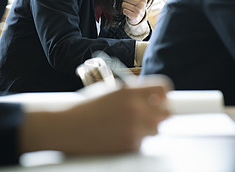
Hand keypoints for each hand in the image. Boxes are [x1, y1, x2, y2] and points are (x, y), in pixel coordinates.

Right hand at [19, 83, 170, 154]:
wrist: (67, 127)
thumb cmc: (86, 108)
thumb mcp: (110, 91)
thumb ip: (133, 92)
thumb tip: (153, 97)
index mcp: (129, 91)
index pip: (163, 88)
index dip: (163, 95)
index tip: (160, 99)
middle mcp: (135, 108)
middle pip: (167, 112)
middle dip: (161, 113)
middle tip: (152, 114)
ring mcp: (133, 128)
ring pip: (157, 129)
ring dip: (148, 128)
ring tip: (130, 126)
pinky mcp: (129, 145)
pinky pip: (143, 142)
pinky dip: (135, 140)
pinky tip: (120, 135)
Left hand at [121, 0, 147, 24]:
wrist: (138, 18)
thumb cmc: (135, 5)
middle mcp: (142, 4)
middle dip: (125, 1)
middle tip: (130, 5)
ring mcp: (139, 11)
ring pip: (124, 4)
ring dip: (124, 7)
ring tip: (129, 9)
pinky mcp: (135, 16)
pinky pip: (124, 11)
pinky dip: (124, 11)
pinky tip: (129, 13)